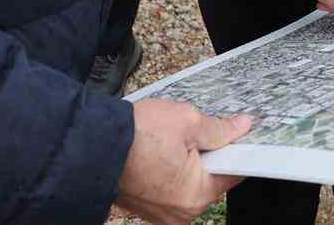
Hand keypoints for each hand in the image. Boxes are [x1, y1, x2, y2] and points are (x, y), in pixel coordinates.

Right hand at [113, 99, 248, 224]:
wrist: (93, 144)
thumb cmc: (136, 136)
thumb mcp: (187, 121)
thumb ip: (219, 128)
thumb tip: (240, 128)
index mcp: (195, 196)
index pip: (232, 172)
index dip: (234, 148)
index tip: (234, 134)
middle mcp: (180, 213)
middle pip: (209, 179)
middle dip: (206, 154)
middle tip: (192, 133)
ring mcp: (161, 213)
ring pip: (188, 182)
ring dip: (186, 162)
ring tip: (169, 142)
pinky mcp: (146, 206)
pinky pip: (169, 187)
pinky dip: (168, 170)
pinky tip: (158, 152)